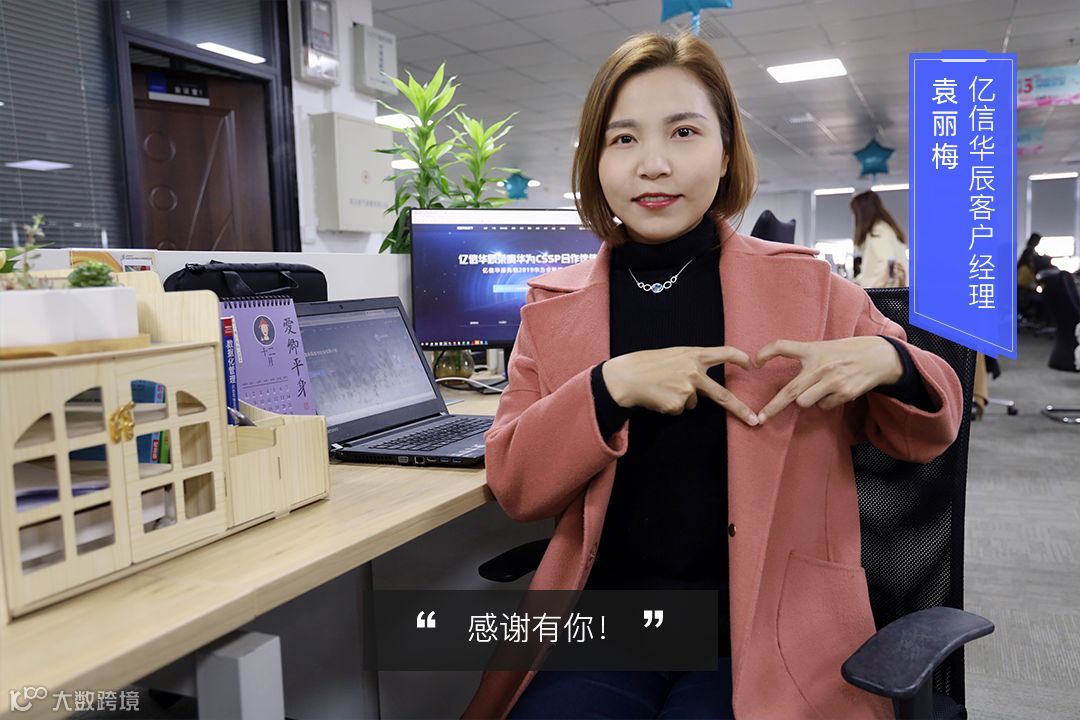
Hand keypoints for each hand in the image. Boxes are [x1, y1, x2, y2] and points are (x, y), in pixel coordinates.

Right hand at [601, 346, 758, 424]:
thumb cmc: (646, 364)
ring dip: (679, 400)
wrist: (626, 376)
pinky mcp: (677, 405)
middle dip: (740, 409)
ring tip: (661, 388)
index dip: (740, 357)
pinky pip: (678, 410)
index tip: (751, 364)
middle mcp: (694, 372)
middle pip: (722, 395)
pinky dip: (669, 406)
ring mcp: (687, 390)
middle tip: (754, 420)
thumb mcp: (672, 355)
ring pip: (691, 403)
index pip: (724, 352)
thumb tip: (702, 384)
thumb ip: (690, 363)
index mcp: (693, 355)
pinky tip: (657, 396)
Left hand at [755, 337, 902, 421]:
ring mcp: (832, 381)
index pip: (783, 346)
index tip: (755, 362)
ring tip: (819, 389)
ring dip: (806, 400)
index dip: (767, 352)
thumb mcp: (824, 347)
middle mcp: (820, 365)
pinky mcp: (844, 393)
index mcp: (813, 350)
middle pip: (790, 391)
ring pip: (805, 402)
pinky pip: (824, 406)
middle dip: (774, 407)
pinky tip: (836, 390)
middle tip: (761, 417)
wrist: (877, 356)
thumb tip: (788, 385)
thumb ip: (807, 359)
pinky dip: (825, 402)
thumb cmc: (845, 352)